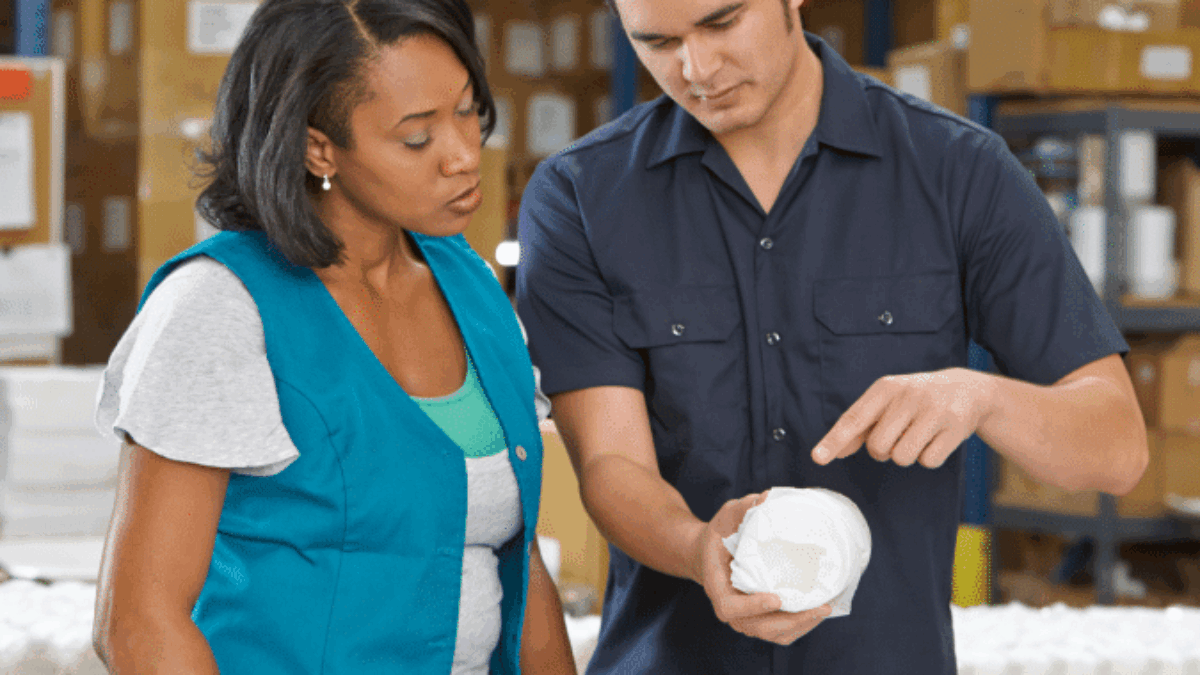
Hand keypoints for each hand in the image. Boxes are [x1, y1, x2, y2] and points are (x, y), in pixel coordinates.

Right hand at [693, 493, 832, 644]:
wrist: (708, 554)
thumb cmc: (719, 535)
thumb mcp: (726, 517)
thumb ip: (743, 509)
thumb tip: (767, 498)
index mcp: (716, 585)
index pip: (729, 607)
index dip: (751, 606)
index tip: (776, 597)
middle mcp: (730, 608)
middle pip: (758, 627)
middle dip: (792, 620)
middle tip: (821, 606)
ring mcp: (744, 618)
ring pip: (773, 634)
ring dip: (801, 626)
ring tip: (826, 608)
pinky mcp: (759, 620)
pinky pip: (781, 633)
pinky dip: (801, 626)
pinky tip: (819, 611)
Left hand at [811, 368, 996, 468]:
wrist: (966, 389)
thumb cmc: (915, 400)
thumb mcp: (887, 403)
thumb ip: (859, 426)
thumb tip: (832, 452)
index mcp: (886, 388)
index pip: (854, 418)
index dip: (834, 440)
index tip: (817, 458)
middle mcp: (908, 396)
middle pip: (877, 446)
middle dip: (882, 450)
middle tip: (897, 436)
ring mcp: (933, 411)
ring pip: (902, 457)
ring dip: (906, 454)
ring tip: (918, 436)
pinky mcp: (955, 428)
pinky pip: (928, 461)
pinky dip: (929, 457)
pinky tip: (936, 439)